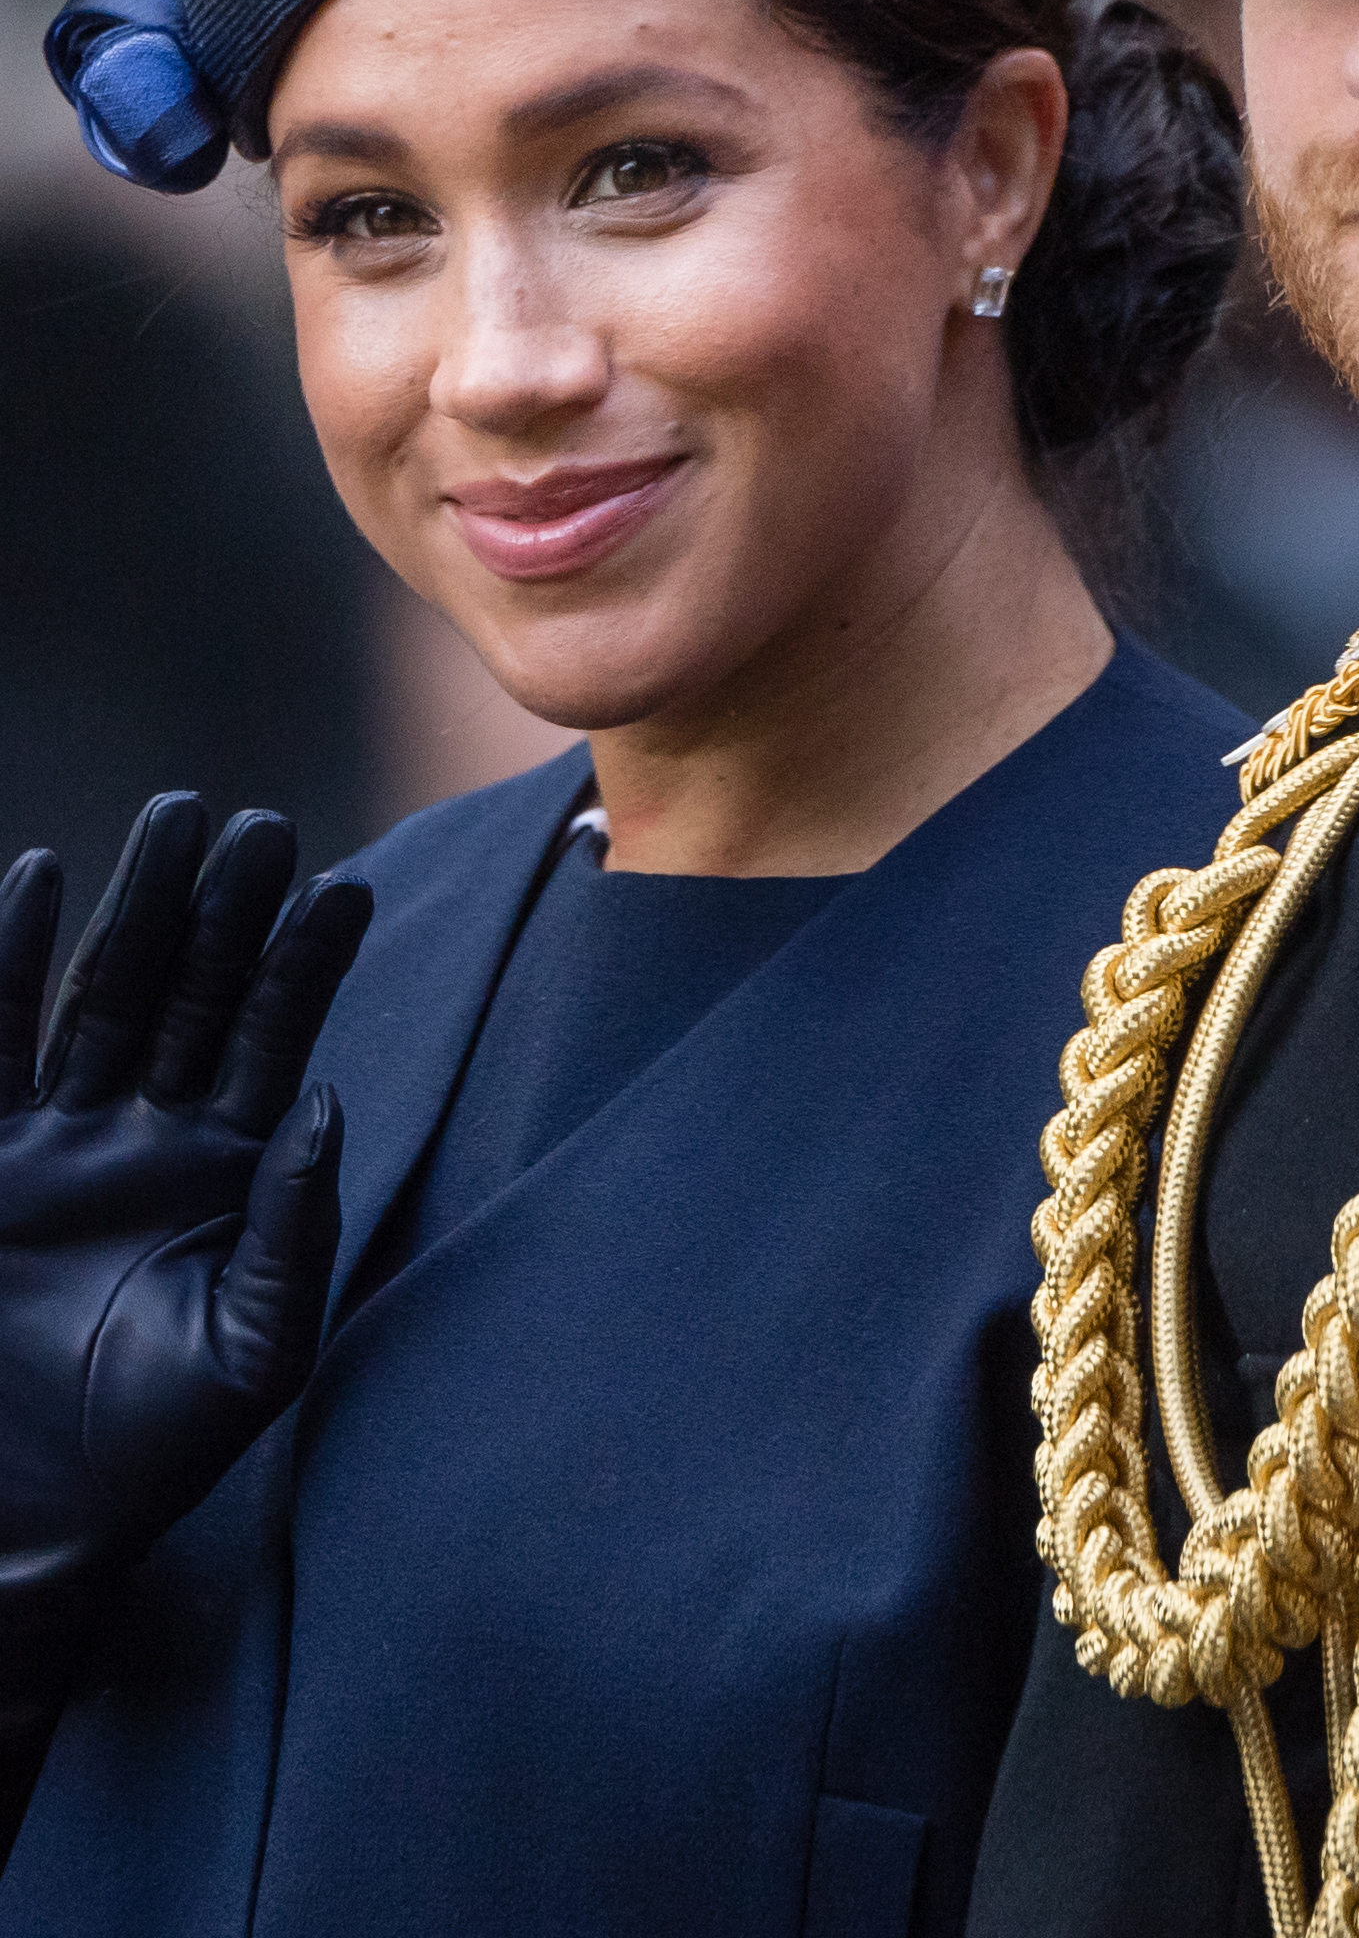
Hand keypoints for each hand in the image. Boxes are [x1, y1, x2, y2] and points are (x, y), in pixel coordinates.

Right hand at [0, 794, 367, 1727]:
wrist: (21, 1523)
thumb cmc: (152, 1450)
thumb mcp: (250, 1352)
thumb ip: (293, 1232)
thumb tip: (323, 1109)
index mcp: (228, 1166)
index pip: (275, 1039)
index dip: (306, 964)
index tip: (344, 886)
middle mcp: (147, 1131)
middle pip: (195, 991)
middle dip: (225, 908)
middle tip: (257, 820)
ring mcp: (59, 1136)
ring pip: (105, 992)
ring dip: (137, 906)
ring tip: (175, 816)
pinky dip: (7, 960)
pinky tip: (36, 876)